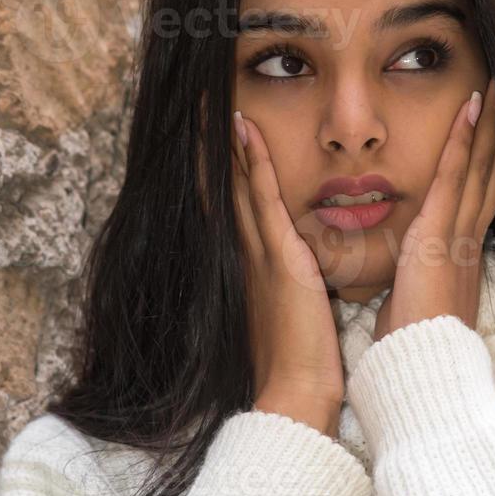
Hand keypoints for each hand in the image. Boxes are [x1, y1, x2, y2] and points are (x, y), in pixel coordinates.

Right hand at [231, 110, 344, 437]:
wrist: (294, 393)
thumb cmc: (297, 363)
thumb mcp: (288, 313)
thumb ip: (286, 287)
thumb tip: (295, 273)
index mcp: (249, 265)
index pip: (230, 206)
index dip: (218, 171)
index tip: (208, 136)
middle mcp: (245, 252)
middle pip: (224, 187)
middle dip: (211, 148)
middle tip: (196, 107)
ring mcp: (258, 251)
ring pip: (238, 184)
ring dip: (225, 141)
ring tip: (212, 103)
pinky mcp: (277, 254)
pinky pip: (263, 196)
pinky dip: (253, 160)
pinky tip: (245, 129)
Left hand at [372, 75, 494, 342]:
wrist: (421, 369)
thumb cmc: (413, 347)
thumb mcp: (414, 305)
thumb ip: (415, 283)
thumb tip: (407, 276)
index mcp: (462, 257)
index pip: (480, 199)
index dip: (491, 162)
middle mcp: (469, 240)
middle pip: (491, 174)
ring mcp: (459, 234)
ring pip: (480, 166)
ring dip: (489, 123)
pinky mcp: (442, 233)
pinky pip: (455, 175)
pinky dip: (463, 139)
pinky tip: (469, 107)